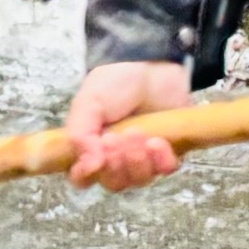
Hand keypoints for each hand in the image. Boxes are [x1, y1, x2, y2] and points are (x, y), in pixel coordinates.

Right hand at [65, 60, 193, 191]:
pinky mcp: (169, 152)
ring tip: (137, 132)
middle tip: (116, 138)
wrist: (151, 65)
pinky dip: (161, 159)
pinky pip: (165, 170)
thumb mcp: (89, 103)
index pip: (82, 177)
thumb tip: (90, 164)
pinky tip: (157, 141)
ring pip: (139, 180)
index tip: (94, 162)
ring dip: (137, 160)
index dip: (86, 176)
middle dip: (115, 164)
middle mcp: (115, 158)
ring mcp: (143, 157)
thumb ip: (80, 134)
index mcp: (90, 147)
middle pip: (113, 182)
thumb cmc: (116, 82)